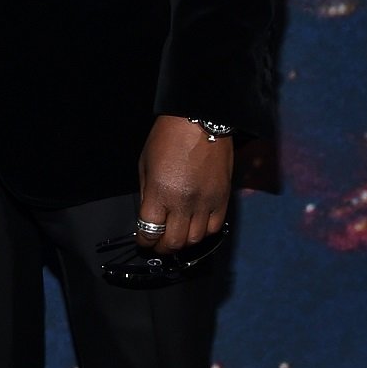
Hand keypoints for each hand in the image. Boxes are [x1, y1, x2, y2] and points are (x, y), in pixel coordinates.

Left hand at [137, 117, 232, 253]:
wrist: (200, 119)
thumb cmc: (168, 137)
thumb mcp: (145, 163)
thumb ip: (145, 193)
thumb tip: (148, 216)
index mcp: (159, 193)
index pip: (150, 232)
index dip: (144, 241)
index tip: (144, 241)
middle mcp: (183, 202)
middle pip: (173, 242)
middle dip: (162, 248)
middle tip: (158, 244)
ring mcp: (205, 202)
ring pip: (195, 239)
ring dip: (183, 242)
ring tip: (177, 235)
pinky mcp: (222, 199)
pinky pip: (215, 228)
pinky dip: (204, 232)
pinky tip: (196, 225)